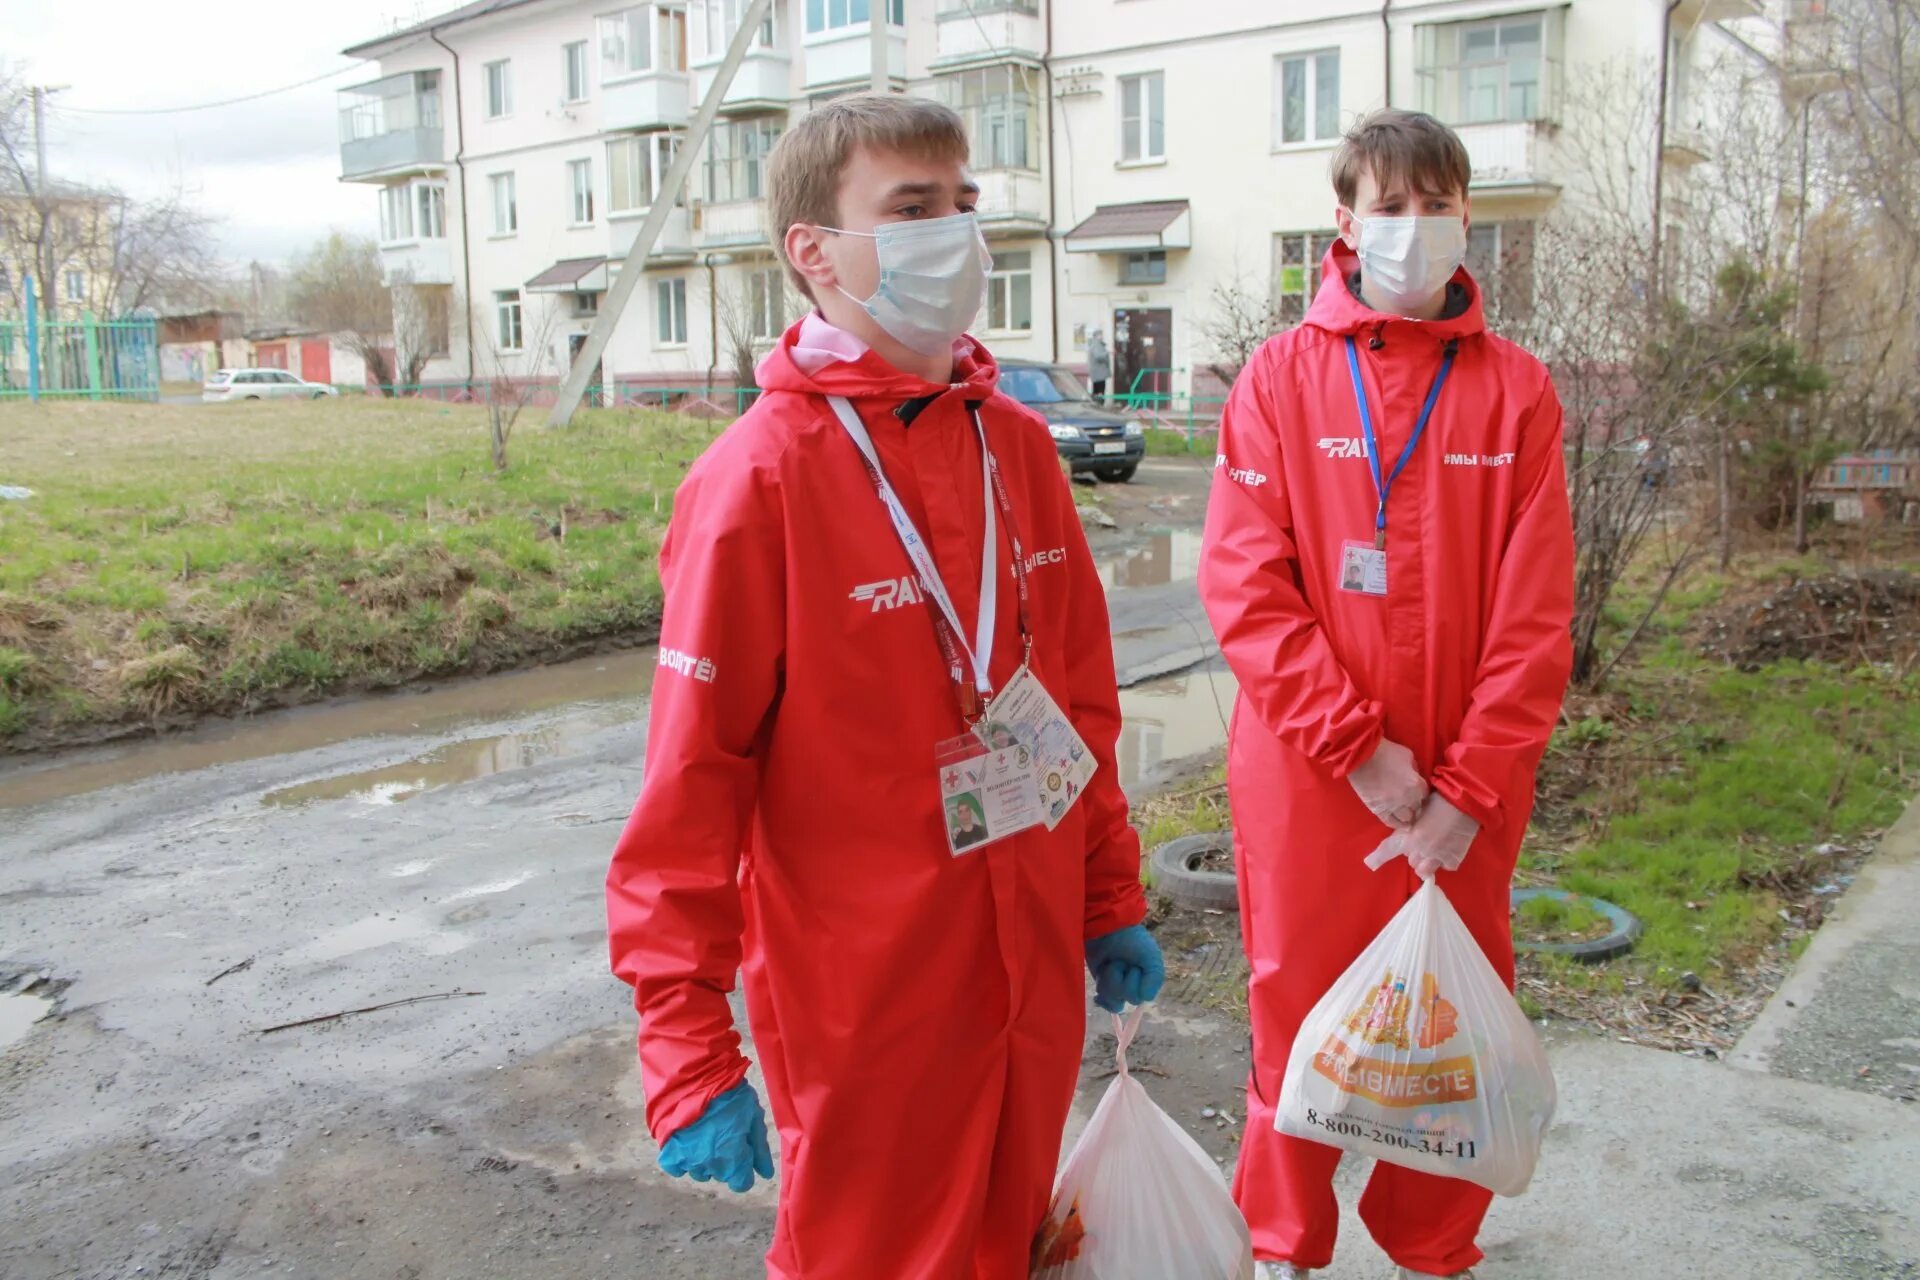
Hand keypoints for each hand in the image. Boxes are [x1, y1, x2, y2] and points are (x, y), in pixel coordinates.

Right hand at [658, 1081, 774, 1192]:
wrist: (694, 1074)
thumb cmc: (729, 1092)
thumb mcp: (753, 1115)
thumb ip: (760, 1147)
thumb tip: (766, 1174)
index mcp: (732, 1158)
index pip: (741, 1183)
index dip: (744, 1169)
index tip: (744, 1153)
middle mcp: (709, 1165)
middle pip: (721, 1175)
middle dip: (727, 1160)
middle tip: (725, 1134)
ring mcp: (687, 1160)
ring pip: (700, 1172)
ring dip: (705, 1159)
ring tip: (706, 1134)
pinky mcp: (668, 1152)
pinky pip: (677, 1167)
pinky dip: (683, 1159)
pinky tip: (689, 1141)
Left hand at [1084, 924, 1165, 1014]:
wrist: (1106, 928)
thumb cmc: (1132, 940)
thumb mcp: (1150, 956)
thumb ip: (1155, 978)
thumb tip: (1146, 998)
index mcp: (1147, 979)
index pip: (1142, 996)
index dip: (1136, 982)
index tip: (1134, 967)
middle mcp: (1134, 986)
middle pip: (1128, 998)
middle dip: (1122, 980)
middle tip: (1119, 962)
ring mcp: (1118, 987)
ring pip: (1115, 1002)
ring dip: (1110, 983)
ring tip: (1108, 966)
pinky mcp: (1104, 986)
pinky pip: (1105, 1003)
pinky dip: (1102, 1000)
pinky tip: (1098, 996)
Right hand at [1348, 739, 1429, 828]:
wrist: (1361, 756)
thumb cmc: (1386, 751)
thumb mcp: (1408, 755)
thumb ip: (1415, 769)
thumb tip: (1416, 776)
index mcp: (1416, 785)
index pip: (1425, 796)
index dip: (1422, 794)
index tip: (1418, 792)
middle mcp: (1407, 799)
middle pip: (1417, 809)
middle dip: (1415, 805)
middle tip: (1412, 802)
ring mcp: (1392, 806)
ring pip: (1406, 819)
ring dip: (1407, 816)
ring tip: (1405, 813)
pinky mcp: (1378, 809)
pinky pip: (1390, 822)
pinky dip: (1396, 823)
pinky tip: (1398, 821)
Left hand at [1364, 794, 1478, 878]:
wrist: (1466, 802)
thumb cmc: (1441, 799)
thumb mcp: (1419, 810)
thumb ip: (1412, 823)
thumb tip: (1409, 829)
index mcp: (1411, 836)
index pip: (1390, 849)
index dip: (1379, 857)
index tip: (1371, 863)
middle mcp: (1422, 849)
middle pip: (1411, 860)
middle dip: (1415, 852)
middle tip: (1422, 841)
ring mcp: (1438, 856)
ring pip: (1425, 869)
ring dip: (1427, 861)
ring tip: (1434, 849)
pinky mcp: (1453, 858)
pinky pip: (1445, 866)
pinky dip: (1445, 860)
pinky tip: (1448, 849)